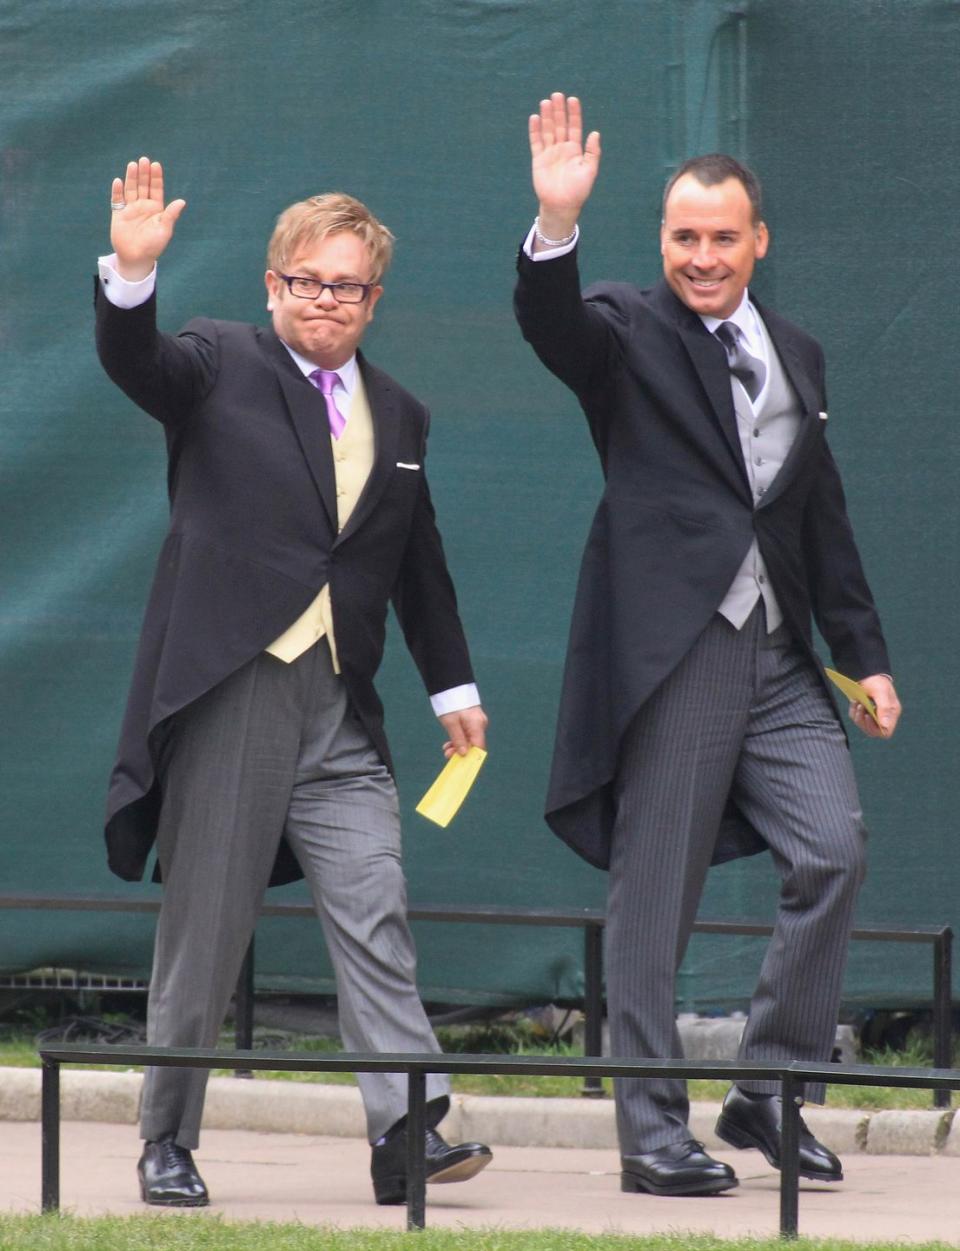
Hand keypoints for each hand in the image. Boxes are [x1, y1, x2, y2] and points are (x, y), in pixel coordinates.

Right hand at [109, 157, 185, 281]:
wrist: (136, 258)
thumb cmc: (153, 245)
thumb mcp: (165, 230)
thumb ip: (171, 215)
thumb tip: (182, 201)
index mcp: (156, 209)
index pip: (156, 189)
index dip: (156, 177)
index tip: (156, 165)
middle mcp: (143, 206)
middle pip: (143, 185)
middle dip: (144, 173)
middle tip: (144, 160)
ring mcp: (130, 209)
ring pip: (131, 189)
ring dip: (132, 177)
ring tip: (133, 165)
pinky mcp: (119, 214)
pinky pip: (117, 199)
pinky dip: (117, 190)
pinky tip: (118, 181)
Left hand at [438, 705, 487, 758]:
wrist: (450, 686)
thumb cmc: (451, 703)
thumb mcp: (451, 723)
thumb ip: (458, 739)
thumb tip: (464, 754)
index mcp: (477, 725)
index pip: (479, 747)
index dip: (470, 757)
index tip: (459, 762)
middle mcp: (480, 724)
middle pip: (474, 744)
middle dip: (461, 751)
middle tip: (447, 754)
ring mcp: (477, 722)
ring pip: (470, 739)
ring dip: (458, 745)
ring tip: (446, 748)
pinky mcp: (472, 720)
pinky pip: (468, 733)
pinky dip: (459, 738)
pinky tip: (449, 742)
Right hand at [529, 93, 600, 243]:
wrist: (562, 206)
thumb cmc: (578, 191)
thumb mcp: (589, 171)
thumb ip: (592, 152)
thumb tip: (595, 133)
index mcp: (575, 150)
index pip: (574, 127)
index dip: (574, 114)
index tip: (572, 99)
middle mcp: (562, 148)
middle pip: (560, 125)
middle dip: (559, 110)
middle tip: (557, 95)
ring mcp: (549, 153)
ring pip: (548, 130)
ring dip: (547, 116)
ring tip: (546, 102)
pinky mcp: (538, 160)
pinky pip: (536, 142)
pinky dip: (535, 130)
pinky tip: (535, 118)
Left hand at [849, 674, 900, 738]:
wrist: (867, 673)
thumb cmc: (877, 682)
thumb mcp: (881, 693)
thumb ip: (884, 709)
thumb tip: (885, 726)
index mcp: (892, 713)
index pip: (885, 732)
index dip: (876, 729)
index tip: (868, 716)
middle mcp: (884, 716)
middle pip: (872, 731)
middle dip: (864, 721)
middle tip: (861, 707)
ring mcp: (873, 715)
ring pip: (863, 726)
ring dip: (858, 715)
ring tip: (858, 702)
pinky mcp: (864, 712)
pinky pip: (857, 718)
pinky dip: (854, 711)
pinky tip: (855, 702)